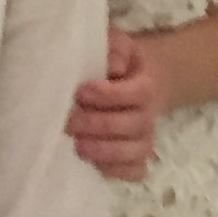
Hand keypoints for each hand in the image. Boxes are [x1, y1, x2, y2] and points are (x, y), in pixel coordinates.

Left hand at [68, 28, 164, 181]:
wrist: (143, 78)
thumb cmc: (120, 61)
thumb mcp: (119, 45)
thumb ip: (114, 48)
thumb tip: (111, 66)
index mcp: (146, 85)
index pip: (137, 94)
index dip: (110, 95)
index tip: (81, 91)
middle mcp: (148, 114)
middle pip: (133, 125)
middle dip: (99, 125)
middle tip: (69, 120)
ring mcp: (144, 137)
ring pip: (136, 151)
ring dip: (107, 151)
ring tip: (78, 146)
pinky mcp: (136, 155)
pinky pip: (135, 171)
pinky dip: (117, 171)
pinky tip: (94, 164)